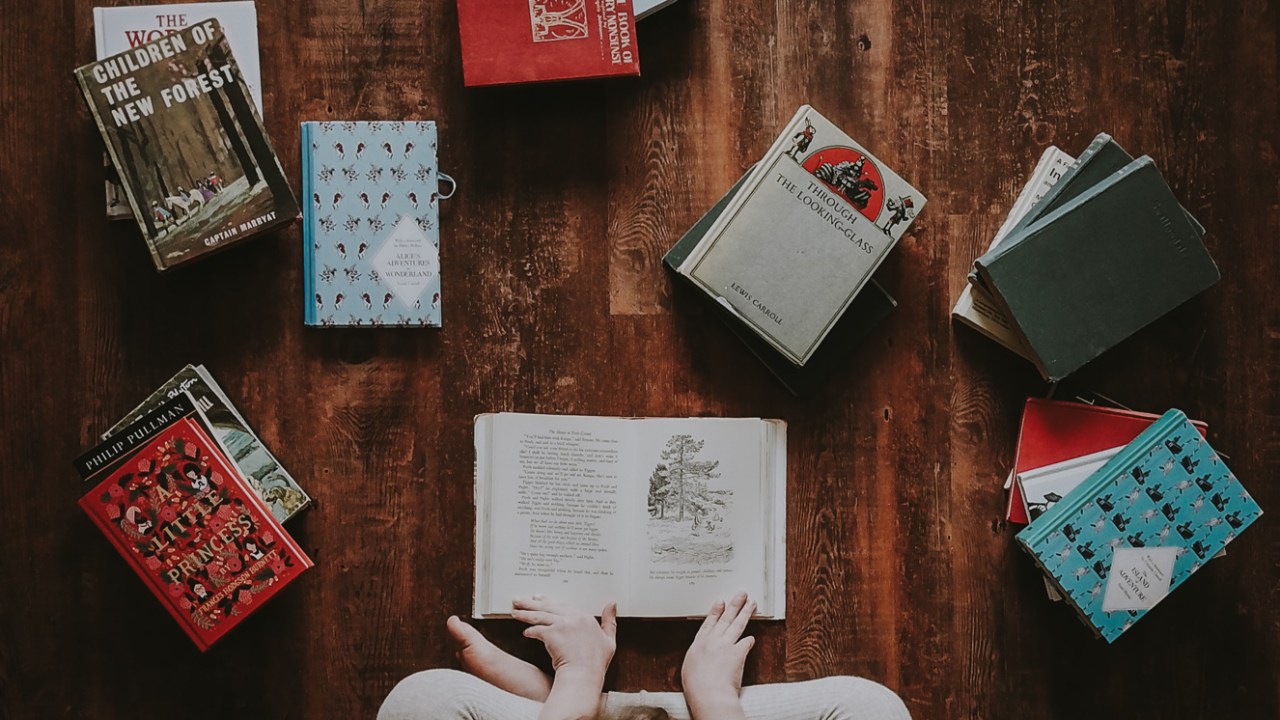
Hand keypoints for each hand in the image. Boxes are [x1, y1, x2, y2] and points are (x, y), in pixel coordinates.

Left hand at [513, 595, 616, 719]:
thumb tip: (612, 603)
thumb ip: (610, 621)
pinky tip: (525, 632)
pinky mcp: (551, 634)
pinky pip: (537, 629)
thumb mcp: (609, 640)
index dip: (550, 602)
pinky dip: (530, 631)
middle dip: (532, 603)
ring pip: (539, 615)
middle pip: (548, 606)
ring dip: (525, 613)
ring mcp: (561, 625)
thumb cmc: (596, 663)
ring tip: (515, 611)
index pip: (564, 606)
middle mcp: (573, 617)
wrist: (584, 675)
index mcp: (585, 617)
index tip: (540, 598)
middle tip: (520, 600)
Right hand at [681, 592, 755, 719]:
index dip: (716, 611)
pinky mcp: (738, 653)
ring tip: (751, 603)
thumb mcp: (689, 667)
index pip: (709, 623)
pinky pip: (746, 643)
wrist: (709, 694)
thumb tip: (702, 656)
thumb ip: (697, 657)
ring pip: (737, 624)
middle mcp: (713, 641)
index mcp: (699, 644)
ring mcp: (726, 645)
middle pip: (725, 619)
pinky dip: (749, 640)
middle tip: (741, 594)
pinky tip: (752, 638)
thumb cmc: (697, 687)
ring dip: (745, 612)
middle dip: (734, 605)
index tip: (720, 601)